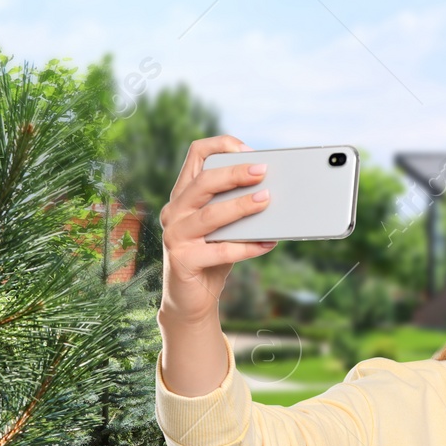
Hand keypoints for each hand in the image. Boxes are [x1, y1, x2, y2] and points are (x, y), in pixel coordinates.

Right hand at [159, 135, 278, 323]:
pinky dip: (247, 247)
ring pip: (211, 214)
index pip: (195, 154)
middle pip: (203, 182)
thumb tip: (271, 192)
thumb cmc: (212, 256)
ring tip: (267, 201)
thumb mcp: (223, 226)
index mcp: (183, 195)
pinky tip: (268, 244)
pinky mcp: (182, 260)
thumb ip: (235, 207)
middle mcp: (174, 211)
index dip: (220, 146)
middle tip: (263, 171)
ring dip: (242, 206)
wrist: (191, 299)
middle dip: (235, 173)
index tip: (247, 150)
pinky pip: (220, 251)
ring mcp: (174, 235)